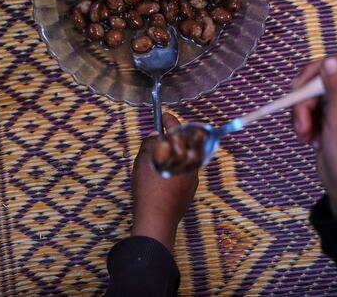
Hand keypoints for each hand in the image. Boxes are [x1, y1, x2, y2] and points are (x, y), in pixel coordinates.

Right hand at [131, 113, 197, 251]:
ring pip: (185, 158)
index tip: (164, 116)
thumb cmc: (149, 190)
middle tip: (161, 134)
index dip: (170, 121)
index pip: (179, 130)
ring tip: (158, 154)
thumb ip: (150, 144)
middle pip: (186, 143)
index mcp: (183, 154)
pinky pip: (184, 171)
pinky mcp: (191, 189)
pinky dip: (175, 166)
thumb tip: (156, 136)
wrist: (157, 220)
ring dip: (174, 152)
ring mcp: (193, 177)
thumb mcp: (143, 162)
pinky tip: (162, 172)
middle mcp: (193, 164)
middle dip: (173, 137)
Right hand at [292, 57, 336, 216]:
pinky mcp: (323, 118)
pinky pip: (304, 110)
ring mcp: (335, 107)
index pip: (333, 66)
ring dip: (300, 116)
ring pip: (306, 97)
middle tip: (301, 122)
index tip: (299, 89)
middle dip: (303, 102)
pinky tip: (309, 139)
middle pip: (315, 81)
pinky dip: (301, 124)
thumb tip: (331, 60)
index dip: (313, 75)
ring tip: (306, 136)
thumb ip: (336, 89)